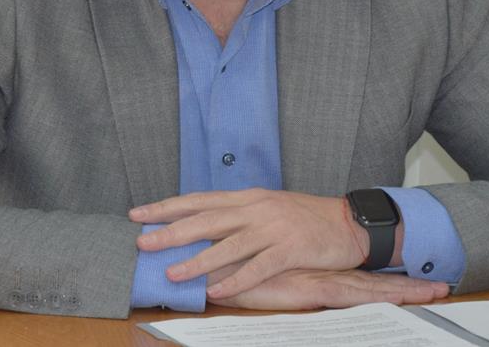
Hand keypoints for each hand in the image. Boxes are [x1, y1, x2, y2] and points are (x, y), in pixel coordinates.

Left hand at [129, 188, 382, 298]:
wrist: (349, 222)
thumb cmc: (305, 217)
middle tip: (143, 243)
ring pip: (228, 245)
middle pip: (207, 219)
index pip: (200, 200)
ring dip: (198, 260)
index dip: (168, 207)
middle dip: (172, 232)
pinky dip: (236, 280)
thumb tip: (203, 224)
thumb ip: (238, 214)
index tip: (140, 214)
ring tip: (173, 273)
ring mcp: (273, 228)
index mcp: (248, 197)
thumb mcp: (268, 207)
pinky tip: (217, 291)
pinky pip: (258, 267)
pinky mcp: (290, 249)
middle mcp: (256, 208)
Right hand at [207, 268, 448, 309]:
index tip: (420, 284)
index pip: (358, 278)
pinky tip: (409, 296)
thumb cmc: (240, 272)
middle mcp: (324, 274)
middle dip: (407, 288)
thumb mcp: (266, 280)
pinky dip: (384, 295)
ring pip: (374, 288)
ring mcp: (322, 280)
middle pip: (373, 283)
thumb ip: (280, 279)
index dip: (388, 282)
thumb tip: (289, 284)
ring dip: (406, 291)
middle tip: (444, 288)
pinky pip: (357, 295)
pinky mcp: (314, 289)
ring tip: (440, 292)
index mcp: (316, 274)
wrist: (220, 267)